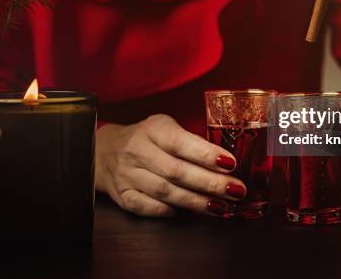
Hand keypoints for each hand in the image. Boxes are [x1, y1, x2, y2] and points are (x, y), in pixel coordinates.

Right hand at [95, 114, 245, 216]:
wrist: (105, 151)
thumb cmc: (146, 138)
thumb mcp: (165, 127)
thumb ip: (189, 140)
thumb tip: (224, 161)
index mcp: (152, 129)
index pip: (180, 142)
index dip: (206, 154)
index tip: (230, 164)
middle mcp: (137, 150)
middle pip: (176, 171)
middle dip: (209, 183)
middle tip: (235, 190)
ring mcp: (127, 174)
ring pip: (164, 191)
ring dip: (196, 201)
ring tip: (221, 206)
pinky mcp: (122, 195)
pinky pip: (147, 207)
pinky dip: (169, 211)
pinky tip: (189, 213)